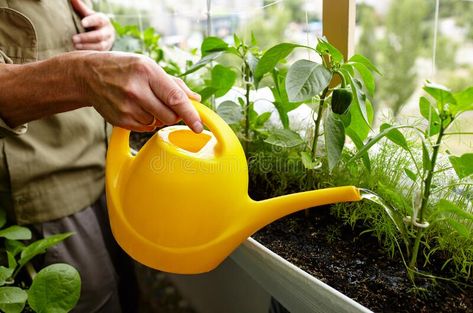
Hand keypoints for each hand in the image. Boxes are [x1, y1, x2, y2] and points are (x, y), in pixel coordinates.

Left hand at [71, 0, 114, 50]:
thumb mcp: (88, 14)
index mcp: (103, 20)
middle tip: (73, 39)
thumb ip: (80, 7)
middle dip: (86, 38)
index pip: (98, 20)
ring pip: (100, 46)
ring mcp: (108, 42)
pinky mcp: (106, 51)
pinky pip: (99, 54)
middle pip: (99, 36)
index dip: (91, 21)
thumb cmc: (93, 22)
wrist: (105, 33)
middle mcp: (108, 32)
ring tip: (75, 46)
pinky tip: (80, 54)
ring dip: (87, 47)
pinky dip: (90, 53)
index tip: (82, 23)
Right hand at [77, 52, 202, 132]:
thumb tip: (196, 100)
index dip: (190, 115)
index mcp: (147, 72)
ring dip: (158, 117)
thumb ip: (174, 84)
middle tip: (166, 105)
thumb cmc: (125, 68)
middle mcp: (136, 90)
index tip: (199, 127)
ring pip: (158, 124)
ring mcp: (126, 107)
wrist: (89, 75)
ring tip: (145, 102)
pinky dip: (147, 122)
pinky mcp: (120, 120)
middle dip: (174, 115)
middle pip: (169, 116)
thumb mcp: (149, 66)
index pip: (175, 98)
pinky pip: (145, 128)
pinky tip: (136, 108)